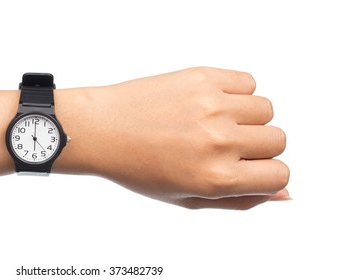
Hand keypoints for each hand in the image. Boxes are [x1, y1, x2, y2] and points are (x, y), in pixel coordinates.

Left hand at [55, 67, 288, 209]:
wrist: (102, 129)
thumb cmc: (138, 168)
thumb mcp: (188, 199)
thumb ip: (240, 201)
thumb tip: (284, 194)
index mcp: (216, 179)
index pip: (279, 175)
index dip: (266, 174)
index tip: (247, 168)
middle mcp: (218, 142)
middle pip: (277, 140)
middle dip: (256, 147)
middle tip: (222, 146)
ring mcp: (212, 106)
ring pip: (266, 110)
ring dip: (247, 119)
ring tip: (212, 123)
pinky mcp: (202, 78)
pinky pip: (248, 82)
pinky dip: (236, 92)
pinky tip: (208, 103)